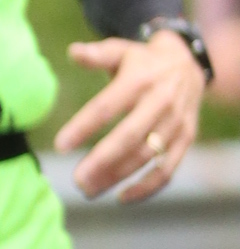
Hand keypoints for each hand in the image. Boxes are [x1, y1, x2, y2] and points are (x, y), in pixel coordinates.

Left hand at [56, 30, 205, 200]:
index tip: (60, 146)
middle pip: (130, 136)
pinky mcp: (187, 138)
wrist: (188, 62)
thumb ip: (96, 55)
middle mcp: (161, 101)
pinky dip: (147, 187)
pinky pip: (168, 168)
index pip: (107, 106)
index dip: (84, 126)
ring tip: (89, 189)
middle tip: (77, 179)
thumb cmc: (141, 61)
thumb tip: (73, 52)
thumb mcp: (120, 51)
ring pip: (147, 156)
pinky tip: (121, 197)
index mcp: (139, 79)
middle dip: (103, 160)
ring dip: (118, 176)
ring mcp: (176, 122)